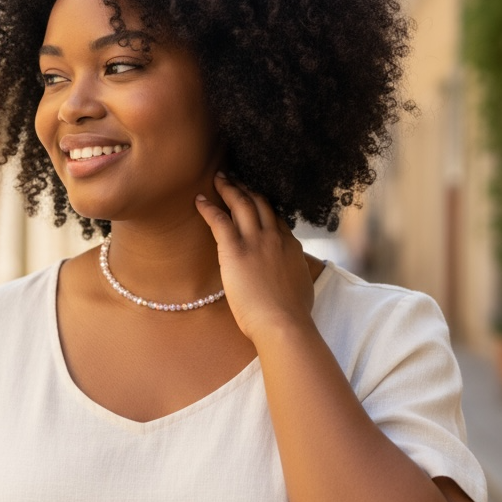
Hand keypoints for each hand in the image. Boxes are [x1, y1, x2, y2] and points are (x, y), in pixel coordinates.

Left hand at [195, 174, 314, 342]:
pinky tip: (198, 199)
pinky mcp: (235, 251)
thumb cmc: (292, 314)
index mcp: (290, 245)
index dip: (264, 204)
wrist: (283, 323)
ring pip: (241, 204)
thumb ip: (295, 272)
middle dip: (247, 187)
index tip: (254, 196)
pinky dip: (208, 208)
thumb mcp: (302, 286)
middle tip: (235, 177)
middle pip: (260, 203)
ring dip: (229, 188)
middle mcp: (274, 237)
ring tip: (219, 177)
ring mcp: (255, 241)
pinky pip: (219, 221)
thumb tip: (293, 275)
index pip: (276, 217)